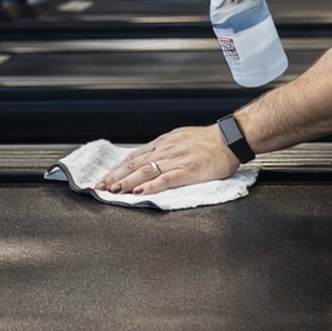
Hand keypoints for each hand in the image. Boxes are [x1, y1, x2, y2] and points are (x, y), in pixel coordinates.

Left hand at [100, 125, 239, 193]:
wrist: (229, 139)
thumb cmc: (208, 141)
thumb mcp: (180, 138)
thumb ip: (164, 149)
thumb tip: (149, 160)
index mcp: (163, 143)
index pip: (133, 157)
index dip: (117, 169)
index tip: (105, 178)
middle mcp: (166, 150)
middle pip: (135, 164)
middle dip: (116, 176)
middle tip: (102, 187)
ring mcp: (177, 160)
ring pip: (146, 171)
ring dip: (127, 181)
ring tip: (114, 190)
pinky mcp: (189, 171)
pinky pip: (166, 179)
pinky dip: (151, 186)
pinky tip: (140, 192)